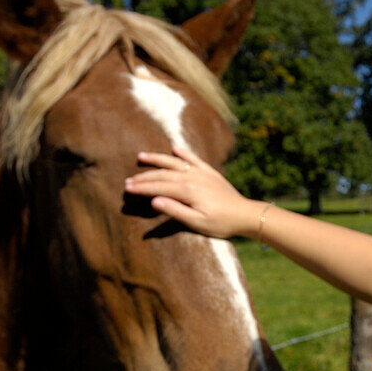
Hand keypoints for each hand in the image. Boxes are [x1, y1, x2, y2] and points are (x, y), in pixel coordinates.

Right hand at [124, 146, 259, 238]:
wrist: (245, 214)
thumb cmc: (220, 223)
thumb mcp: (196, 222)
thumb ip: (174, 210)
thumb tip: (153, 201)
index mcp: (187, 191)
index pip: (158, 188)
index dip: (141, 188)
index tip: (126, 188)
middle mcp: (192, 178)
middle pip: (162, 175)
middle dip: (143, 177)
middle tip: (128, 180)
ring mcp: (201, 173)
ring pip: (174, 163)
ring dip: (157, 159)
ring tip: (141, 156)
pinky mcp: (210, 172)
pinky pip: (193, 159)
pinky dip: (183, 152)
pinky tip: (174, 147)